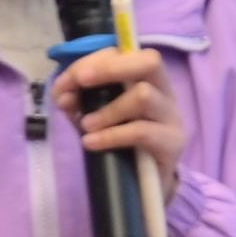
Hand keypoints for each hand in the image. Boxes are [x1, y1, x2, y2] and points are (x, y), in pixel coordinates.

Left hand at [55, 38, 183, 195]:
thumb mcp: (95, 118)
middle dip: (110, 67)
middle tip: (81, 81)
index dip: (93, 61)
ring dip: (108, 109)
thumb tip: (62, 94)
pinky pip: (142, 131)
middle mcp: (165, 91)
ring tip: (86, 126)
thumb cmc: (121, 143)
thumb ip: (79, 103)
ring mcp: (172, 116)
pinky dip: (111, 135)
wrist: (145, 184)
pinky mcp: (173, 143)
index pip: (126, 52)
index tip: (66, 81)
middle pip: (149, 61)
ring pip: (144, 96)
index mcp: (147, 78)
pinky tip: (92, 143)